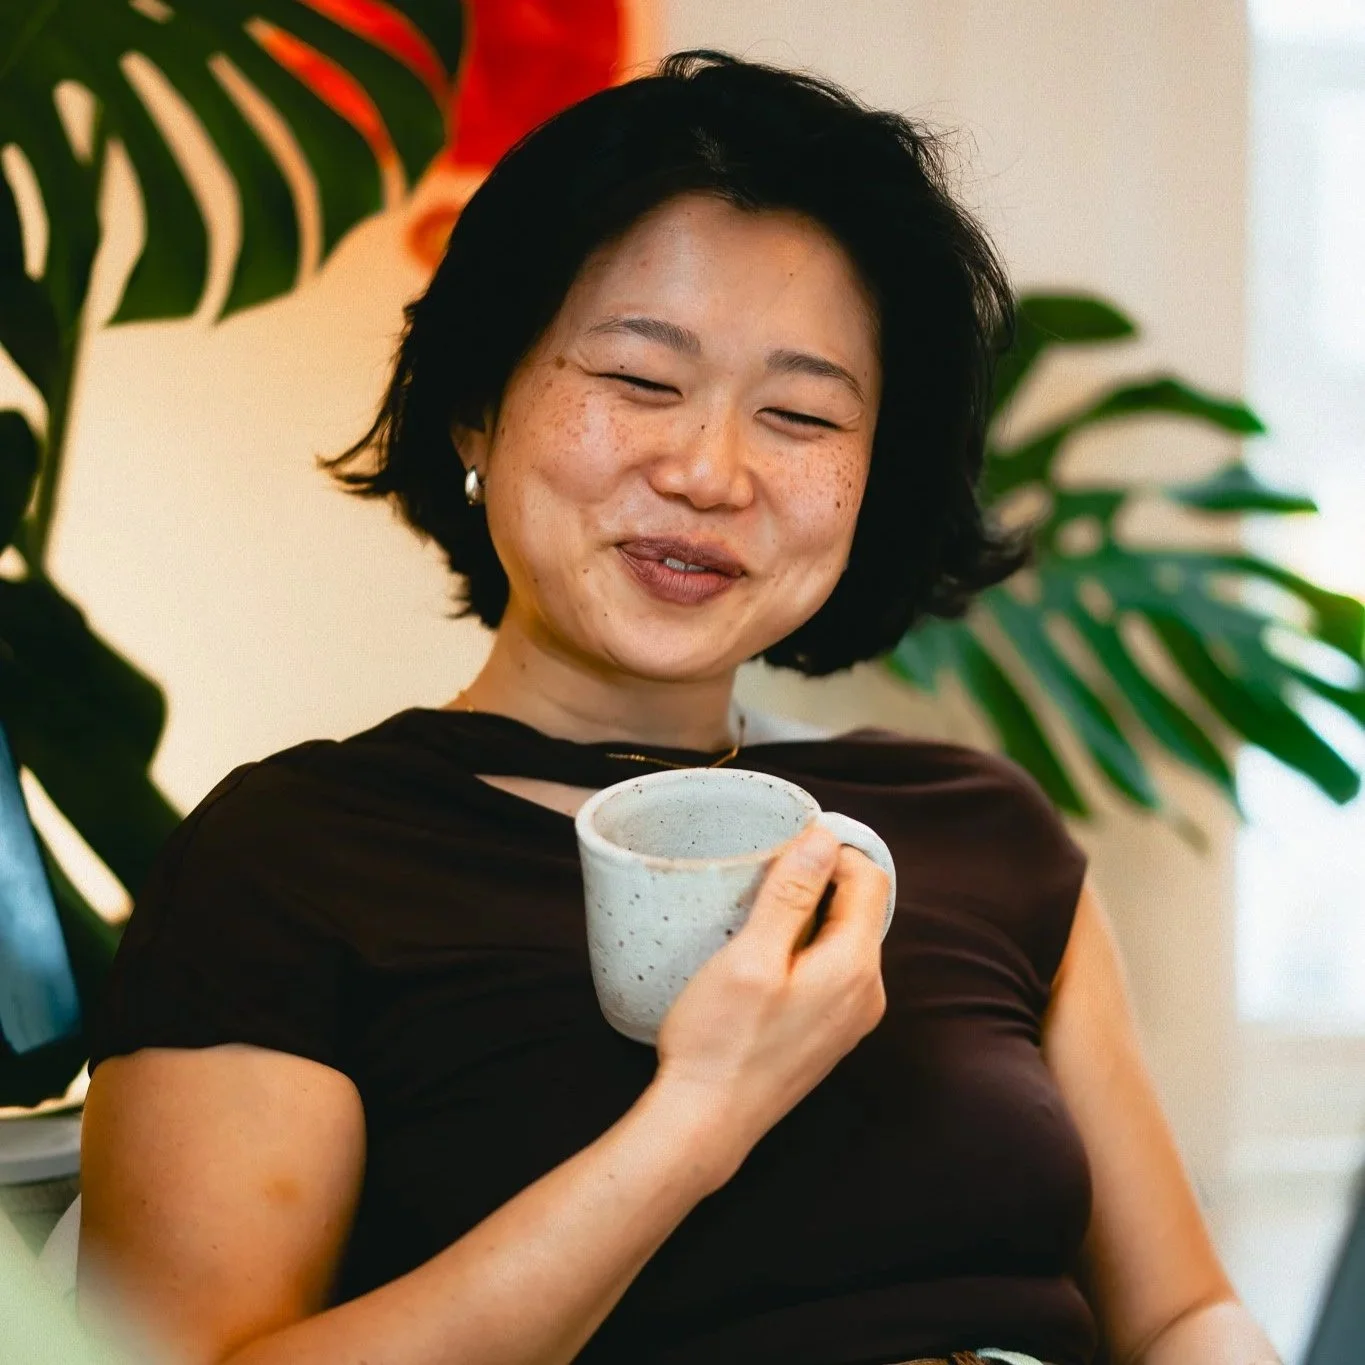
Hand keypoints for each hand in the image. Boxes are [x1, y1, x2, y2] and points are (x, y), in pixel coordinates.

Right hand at [652, 823, 888, 1172]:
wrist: (705, 1123)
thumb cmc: (720, 1042)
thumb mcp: (750, 956)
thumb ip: (792, 894)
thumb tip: (825, 838)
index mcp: (856, 967)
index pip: (870, 879)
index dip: (831, 850)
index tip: (784, 845)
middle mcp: (867, 993)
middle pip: (859, 908)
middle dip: (817, 881)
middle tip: (761, 876)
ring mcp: (852, 1018)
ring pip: (843, 938)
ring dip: (807, 915)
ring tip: (754, 914)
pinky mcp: (830, 1033)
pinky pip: (831, 970)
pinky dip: (803, 948)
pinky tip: (760, 957)